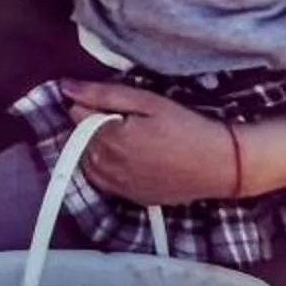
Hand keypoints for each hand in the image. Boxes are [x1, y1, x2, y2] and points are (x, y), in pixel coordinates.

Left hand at [55, 81, 285, 204]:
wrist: (220, 165)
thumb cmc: (187, 127)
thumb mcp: (147, 101)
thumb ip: (102, 94)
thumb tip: (64, 87)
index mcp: (107, 138)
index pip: (75, 113)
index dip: (93, 103)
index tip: (118, 104)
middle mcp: (105, 165)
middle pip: (79, 137)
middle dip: (94, 125)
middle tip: (130, 121)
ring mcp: (116, 185)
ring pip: (88, 159)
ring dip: (99, 146)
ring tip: (133, 139)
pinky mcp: (129, 198)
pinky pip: (103, 180)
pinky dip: (107, 167)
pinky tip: (131, 158)